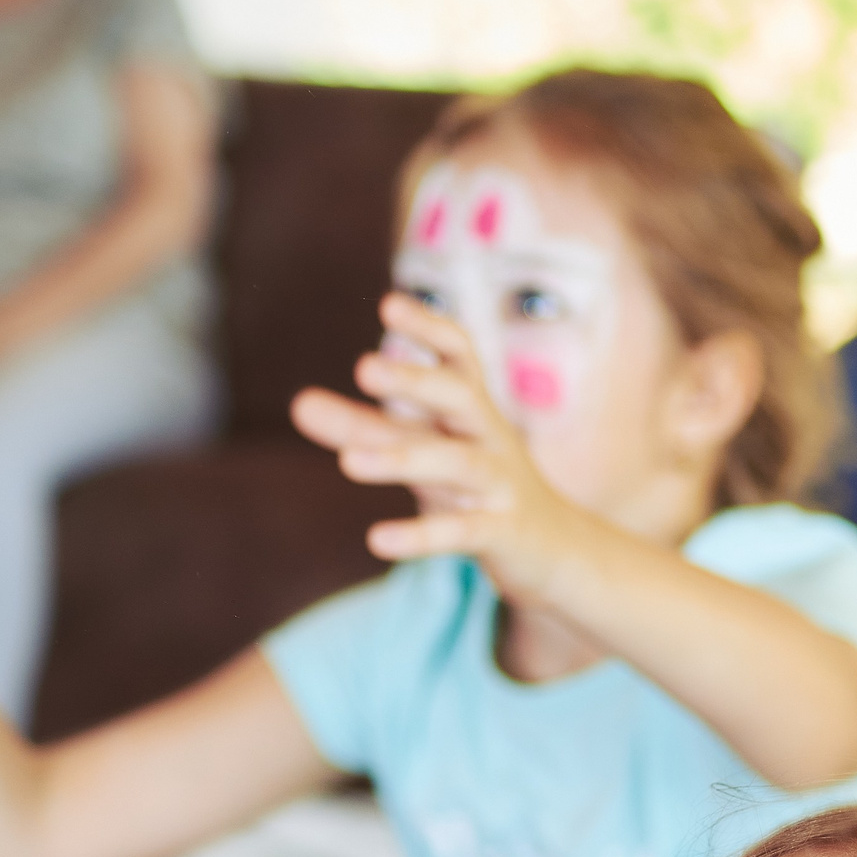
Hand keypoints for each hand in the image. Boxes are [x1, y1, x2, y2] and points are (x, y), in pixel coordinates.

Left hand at [289, 290, 590, 600]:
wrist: (558, 552)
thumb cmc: (480, 490)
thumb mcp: (424, 454)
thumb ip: (363, 429)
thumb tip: (298, 404)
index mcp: (473, 411)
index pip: (459, 356)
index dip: (430, 328)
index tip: (390, 304)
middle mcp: (490, 438)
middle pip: (460, 397)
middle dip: (416, 381)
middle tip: (363, 367)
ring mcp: (501, 485)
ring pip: (456, 463)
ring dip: (402, 459)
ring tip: (346, 464)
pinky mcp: (503, 533)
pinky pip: (462, 532)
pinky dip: (421, 536)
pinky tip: (377, 540)